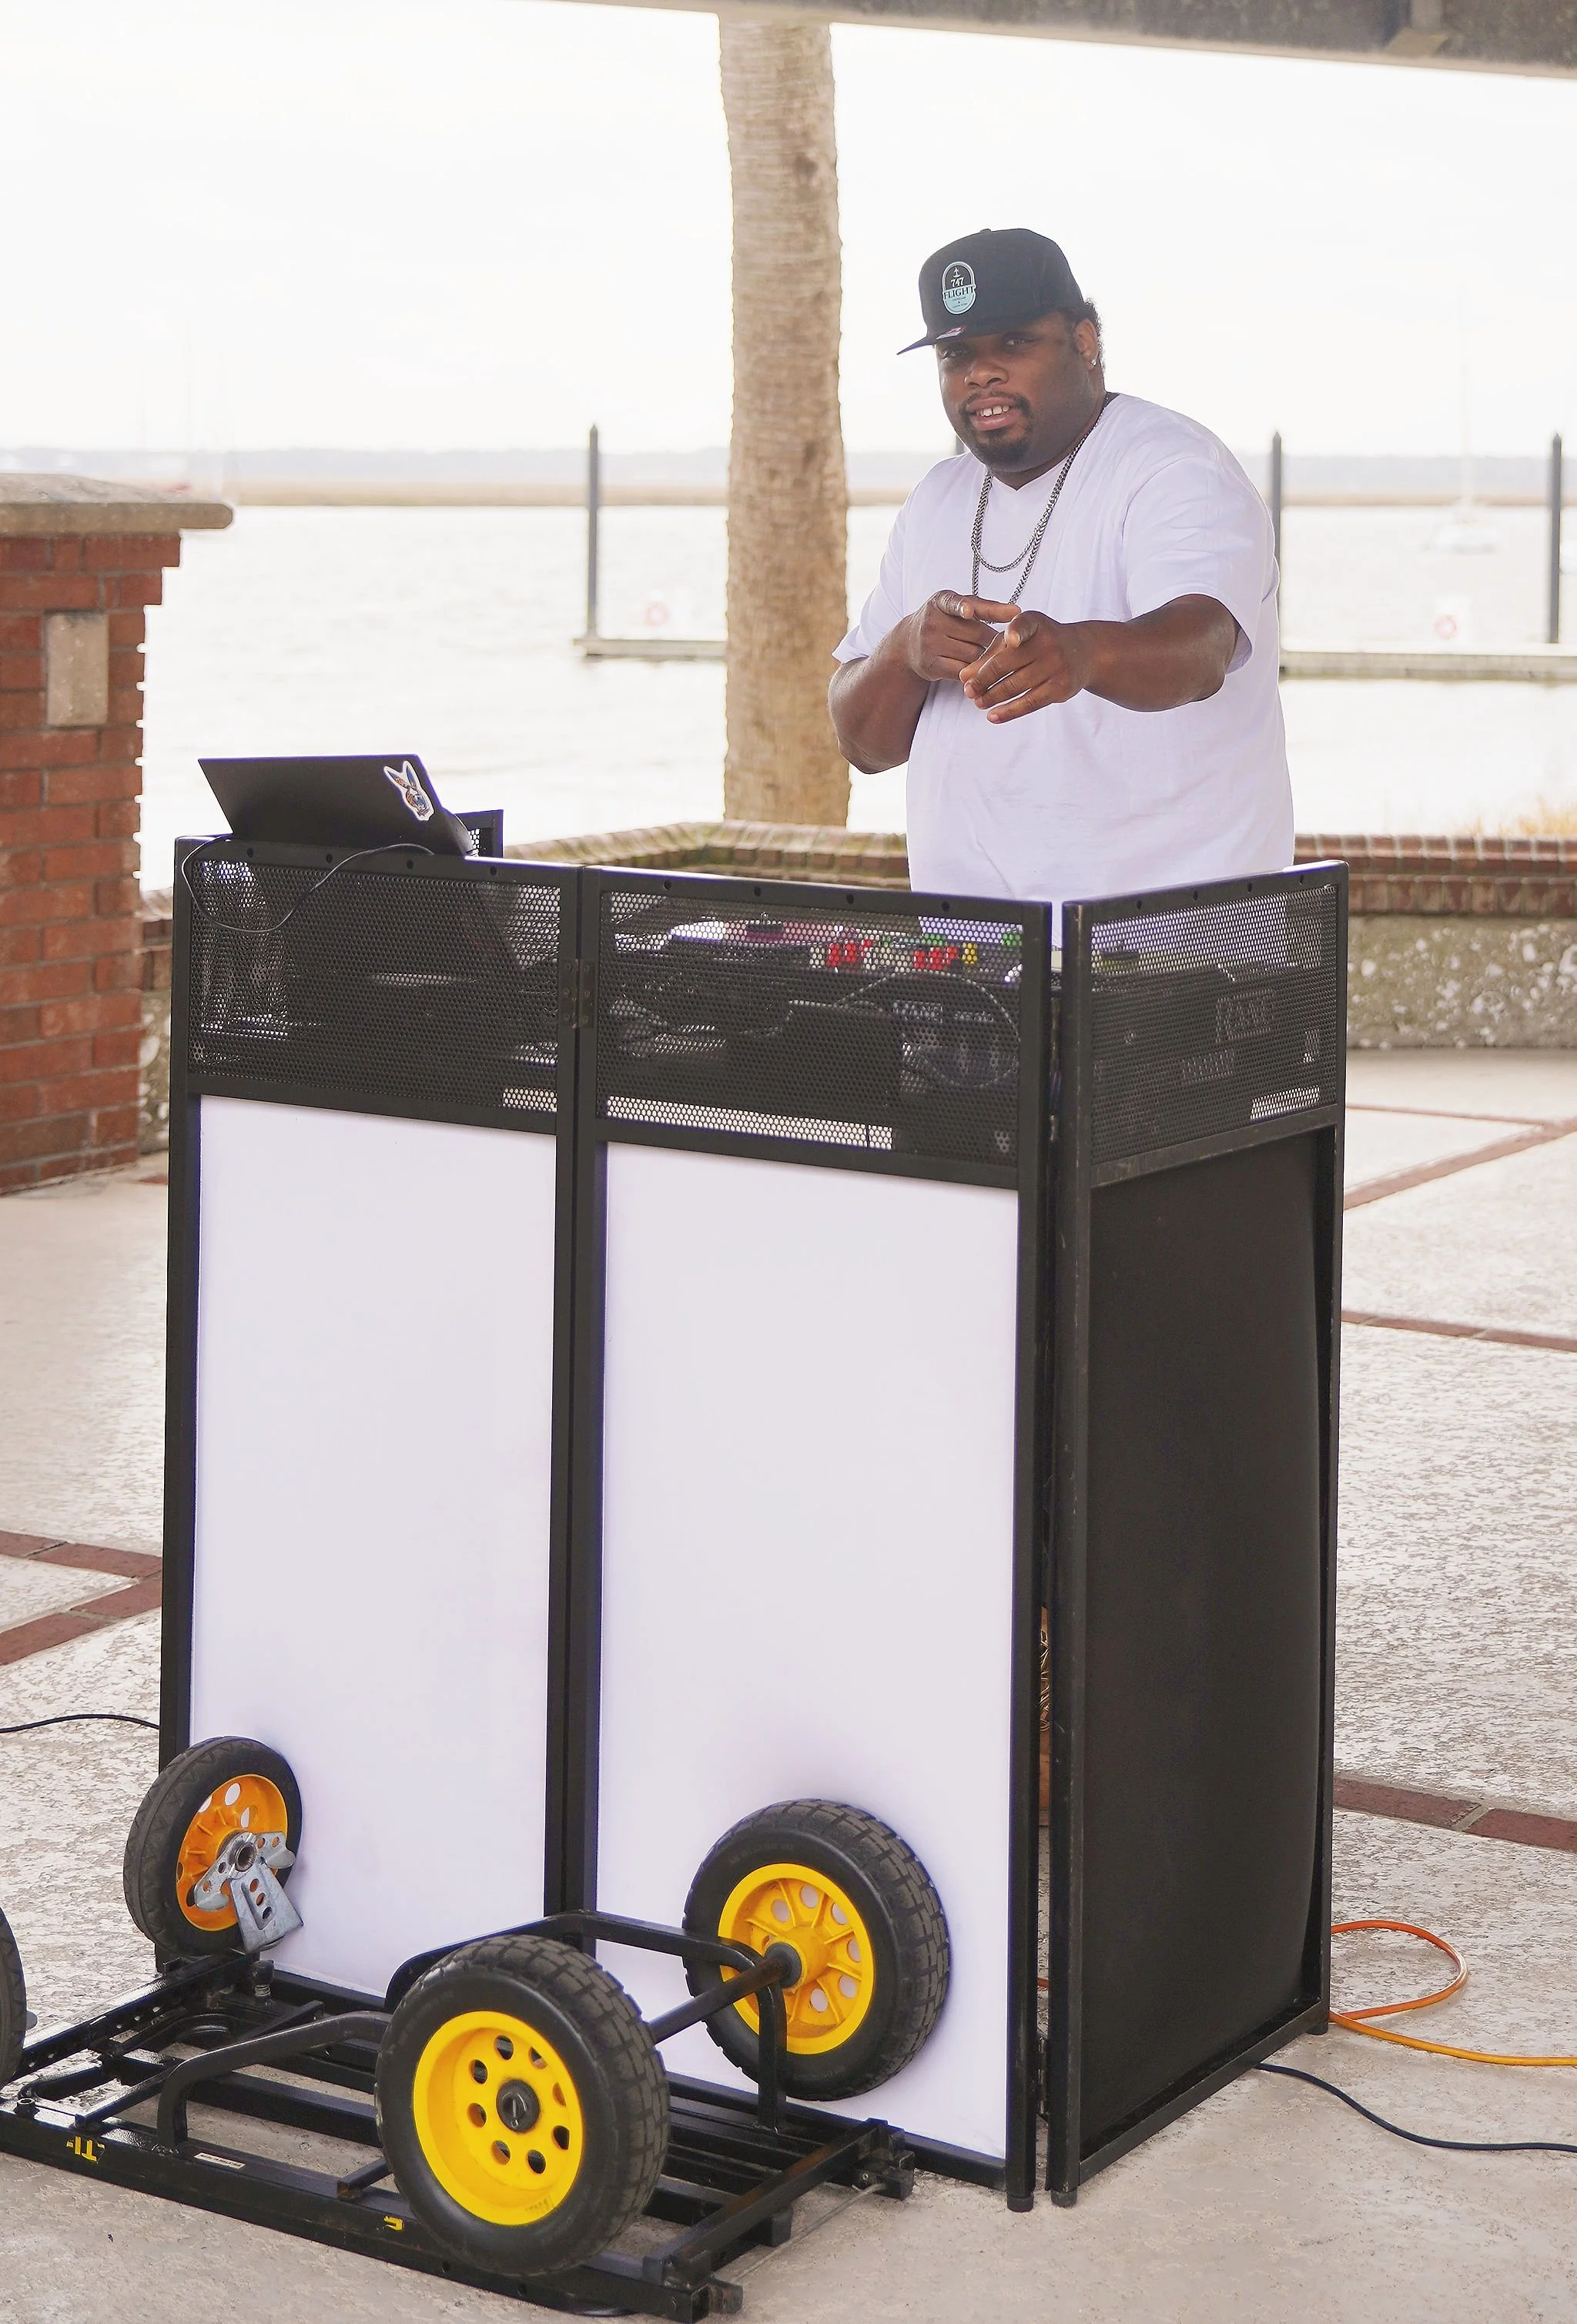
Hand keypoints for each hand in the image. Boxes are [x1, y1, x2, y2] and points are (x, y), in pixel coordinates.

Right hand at [901, 592, 1021, 684]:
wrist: (907, 644)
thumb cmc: (944, 621)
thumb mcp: (957, 607)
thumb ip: (985, 607)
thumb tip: (1016, 612)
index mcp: (940, 601)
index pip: (953, 603)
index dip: (962, 607)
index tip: (969, 612)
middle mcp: (932, 621)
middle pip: (977, 633)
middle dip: (993, 640)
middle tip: (1005, 644)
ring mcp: (929, 645)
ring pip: (973, 654)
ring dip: (986, 657)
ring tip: (989, 656)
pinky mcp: (931, 666)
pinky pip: (963, 671)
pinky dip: (975, 672)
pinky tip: (980, 671)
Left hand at [960, 610, 1091, 722]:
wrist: (1083, 652)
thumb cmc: (1040, 643)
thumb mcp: (1019, 639)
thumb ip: (992, 654)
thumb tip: (964, 677)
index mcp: (1035, 623)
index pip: (1024, 626)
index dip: (1018, 632)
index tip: (1011, 640)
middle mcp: (1048, 642)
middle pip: (1007, 664)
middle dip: (983, 680)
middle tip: (968, 691)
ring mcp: (1057, 665)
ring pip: (1016, 686)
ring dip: (992, 697)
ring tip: (978, 703)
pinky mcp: (1061, 687)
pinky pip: (1030, 702)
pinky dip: (1009, 712)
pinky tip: (993, 716)